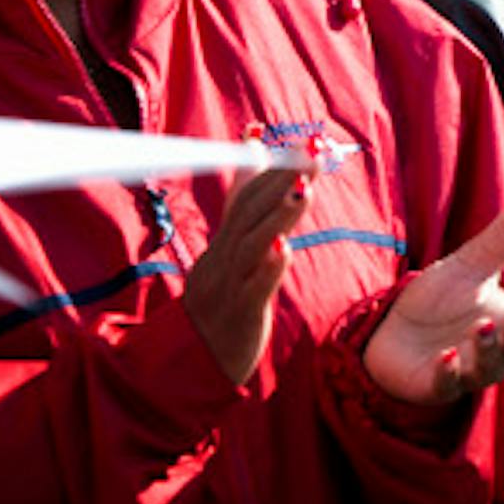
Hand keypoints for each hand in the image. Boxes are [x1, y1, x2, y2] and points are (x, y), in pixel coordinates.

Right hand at [183, 164, 310, 384]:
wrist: (190, 364)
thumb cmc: (222, 299)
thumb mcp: (232, 251)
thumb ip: (244, 204)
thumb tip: (256, 148)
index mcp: (224, 243)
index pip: (249, 197)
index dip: (275, 166)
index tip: (305, 139)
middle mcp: (222, 259)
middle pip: (250, 212)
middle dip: (283, 179)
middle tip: (314, 150)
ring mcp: (227, 287)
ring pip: (250, 246)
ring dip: (277, 216)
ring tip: (303, 189)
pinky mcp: (237, 317)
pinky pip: (250, 292)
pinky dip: (266, 270)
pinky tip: (284, 251)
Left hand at [363, 178, 503, 404]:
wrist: (390, 331)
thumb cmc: (440, 301)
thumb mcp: (474, 262)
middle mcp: (495, 353)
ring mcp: (464, 371)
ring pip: (488, 370)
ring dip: (489, 349)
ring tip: (482, 326)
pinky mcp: (431, 385)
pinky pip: (445, 385)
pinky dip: (448, 373)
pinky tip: (447, 356)